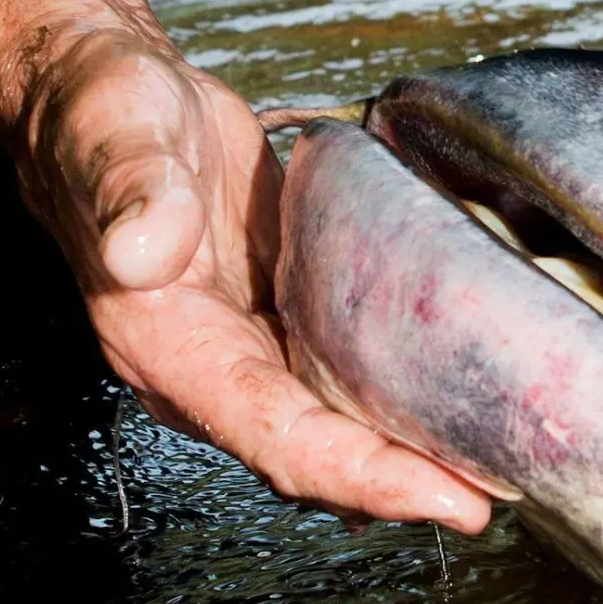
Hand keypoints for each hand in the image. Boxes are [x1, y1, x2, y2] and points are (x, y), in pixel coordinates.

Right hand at [5, 29, 491, 533]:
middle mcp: (213, 370)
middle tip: (495, 496)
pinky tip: (461, 408)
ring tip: (498, 468)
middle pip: (319, 458)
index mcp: (168, 347)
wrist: (109, 104)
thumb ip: (134, 194)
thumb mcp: (116, 134)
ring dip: (412, 456)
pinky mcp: (286, 325)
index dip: (362, 478)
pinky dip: (403, 405)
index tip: (443, 500)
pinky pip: (348, 385)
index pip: (277, 439)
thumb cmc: (104, 118)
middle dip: (406, 486)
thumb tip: (142, 252)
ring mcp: (254, 353)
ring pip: (338, 431)